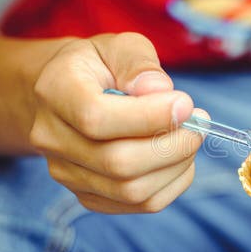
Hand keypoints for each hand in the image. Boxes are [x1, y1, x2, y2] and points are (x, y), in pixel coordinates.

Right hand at [30, 32, 202, 213]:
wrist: (68, 95)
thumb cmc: (100, 66)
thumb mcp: (119, 46)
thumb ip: (138, 63)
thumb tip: (159, 91)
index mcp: (55, 92)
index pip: (96, 118)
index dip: (149, 117)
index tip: (186, 104)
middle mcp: (51, 138)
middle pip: (118, 162)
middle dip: (172, 145)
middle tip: (199, 123)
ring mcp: (66, 173)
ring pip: (132, 190)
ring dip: (176, 166)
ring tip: (191, 137)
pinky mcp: (87, 195)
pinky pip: (139, 205)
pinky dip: (172, 184)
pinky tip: (180, 158)